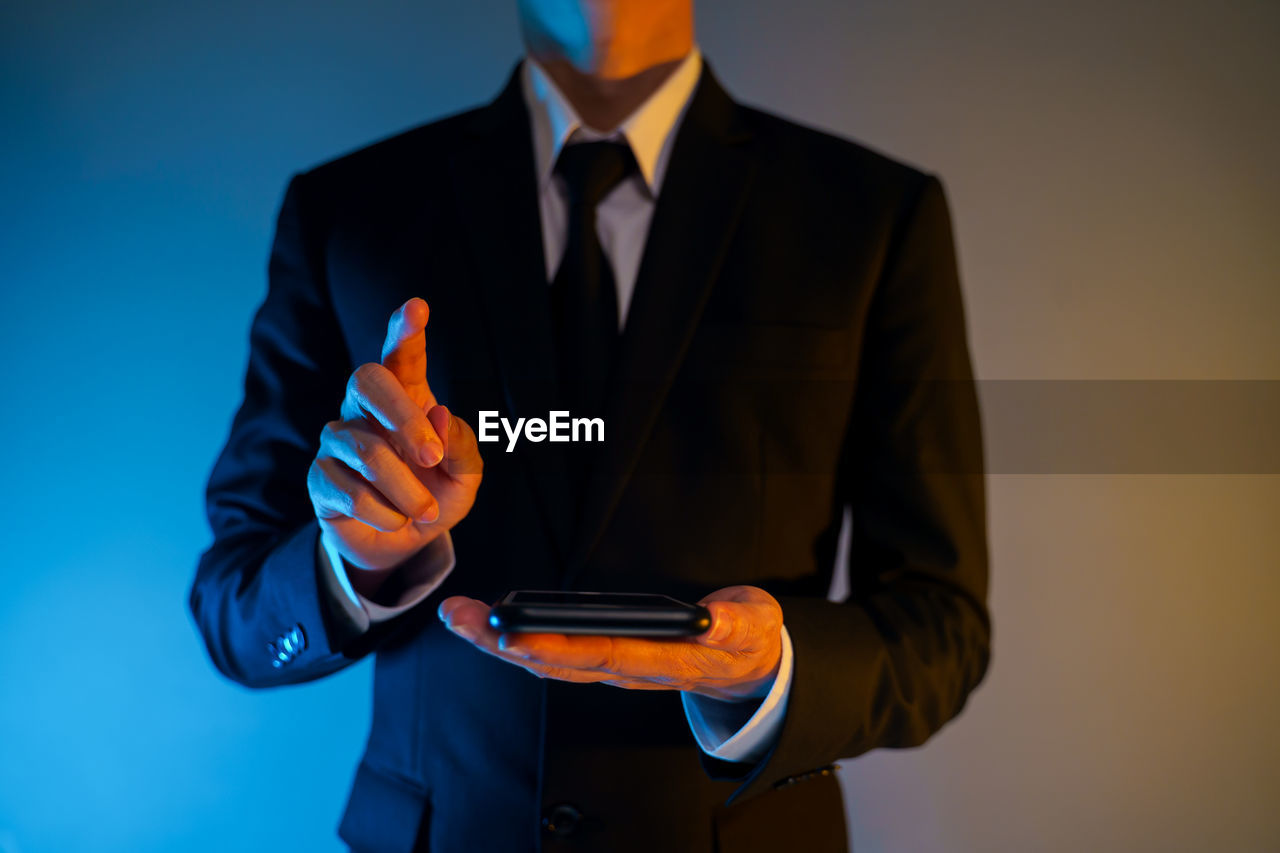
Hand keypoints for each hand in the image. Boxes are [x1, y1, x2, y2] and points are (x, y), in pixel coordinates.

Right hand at [307, 298, 482, 577]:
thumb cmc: (435, 495)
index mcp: (406, 397)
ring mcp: (337, 440)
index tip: (418, 308)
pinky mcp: (320, 478)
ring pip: (367, 452)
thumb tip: (440, 415)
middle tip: (431, 456)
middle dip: (402, 416)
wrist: (404, 544)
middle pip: (366, 381)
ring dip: (406, 489)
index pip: (401, 356)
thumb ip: (462, 446)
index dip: (405, 331)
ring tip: (424, 511)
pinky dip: (385, 514)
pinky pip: (352, 493)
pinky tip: (393, 520)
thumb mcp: (465, 477)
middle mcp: (365, 409)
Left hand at [438, 586, 783, 700]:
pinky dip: (518, 640)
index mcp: (665, 659)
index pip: (603, 654)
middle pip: (560, 661)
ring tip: (460, 616)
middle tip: (463, 617)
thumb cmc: (747, 639)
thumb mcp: (754, 624)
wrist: (748, 667)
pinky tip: (489, 626)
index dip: (556, 646)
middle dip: (506, 641)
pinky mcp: (607, 658)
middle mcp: (631, 670)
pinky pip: (556, 655)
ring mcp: (615, 668)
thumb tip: (711, 617)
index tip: (515, 634)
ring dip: (500, 642)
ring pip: (549, 661)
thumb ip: (734, 623)